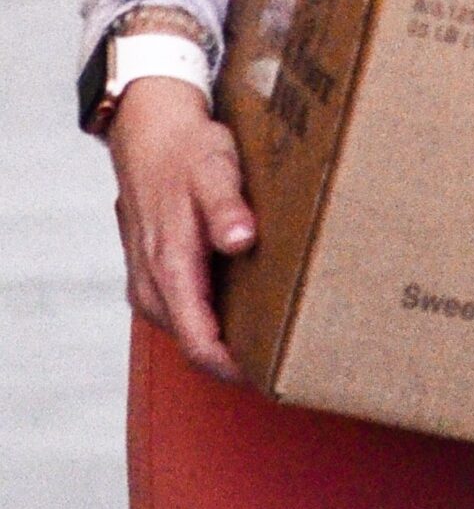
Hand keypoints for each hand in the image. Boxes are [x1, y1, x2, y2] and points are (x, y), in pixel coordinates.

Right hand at [109, 74, 255, 384]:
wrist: (149, 131)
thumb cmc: (188, 151)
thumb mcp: (215, 171)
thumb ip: (228, 207)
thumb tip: (240, 240)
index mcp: (169, 266)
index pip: (198, 340)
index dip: (232, 366)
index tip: (273, 377)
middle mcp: (153, 282)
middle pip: (193, 342)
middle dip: (234, 358)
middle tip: (288, 362)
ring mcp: (150, 279)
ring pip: (187, 328)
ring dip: (223, 339)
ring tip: (275, 341)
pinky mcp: (154, 270)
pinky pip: (182, 308)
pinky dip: (210, 317)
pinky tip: (247, 308)